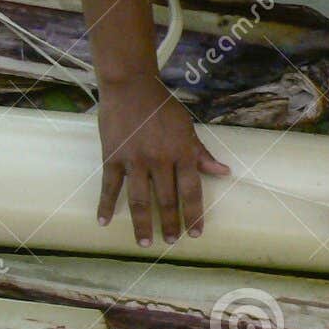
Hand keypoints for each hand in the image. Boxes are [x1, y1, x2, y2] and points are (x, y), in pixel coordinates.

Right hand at [96, 75, 228, 244]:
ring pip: (140, 199)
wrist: (130, 86)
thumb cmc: (163, 107)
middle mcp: (160, 160)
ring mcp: (134, 160)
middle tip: (170, 242)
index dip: (194, 215)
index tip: (195, 233)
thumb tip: (223, 172)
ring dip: (142, 224)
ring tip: (144, 242)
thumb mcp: (187, 127)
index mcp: (182, 153)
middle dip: (170, 224)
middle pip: (166, 200)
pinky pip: (109, 186)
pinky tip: (104, 221)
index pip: (191, 191)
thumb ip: (202, 153)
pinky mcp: (112, 157)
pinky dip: (106, 204)